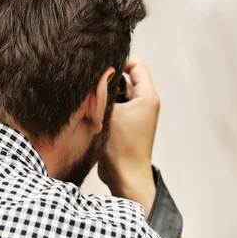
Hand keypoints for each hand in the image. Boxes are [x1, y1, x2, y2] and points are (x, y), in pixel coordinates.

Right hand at [99, 57, 159, 211]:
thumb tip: (96, 74)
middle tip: (91, 78)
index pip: (137, 65)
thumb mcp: (110, 113)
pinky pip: (117, 107)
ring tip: (90, 94)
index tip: (101, 63)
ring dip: (106, 93)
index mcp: (147, 97)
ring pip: (119, 93)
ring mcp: (137, 115)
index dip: (120, 59)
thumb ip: (104, 91)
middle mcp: (145, 104)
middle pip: (127, 78)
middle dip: (110, 77)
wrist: (125, 178)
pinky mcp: (128, 125)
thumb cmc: (121, 148)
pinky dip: (105, 105)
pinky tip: (90, 108)